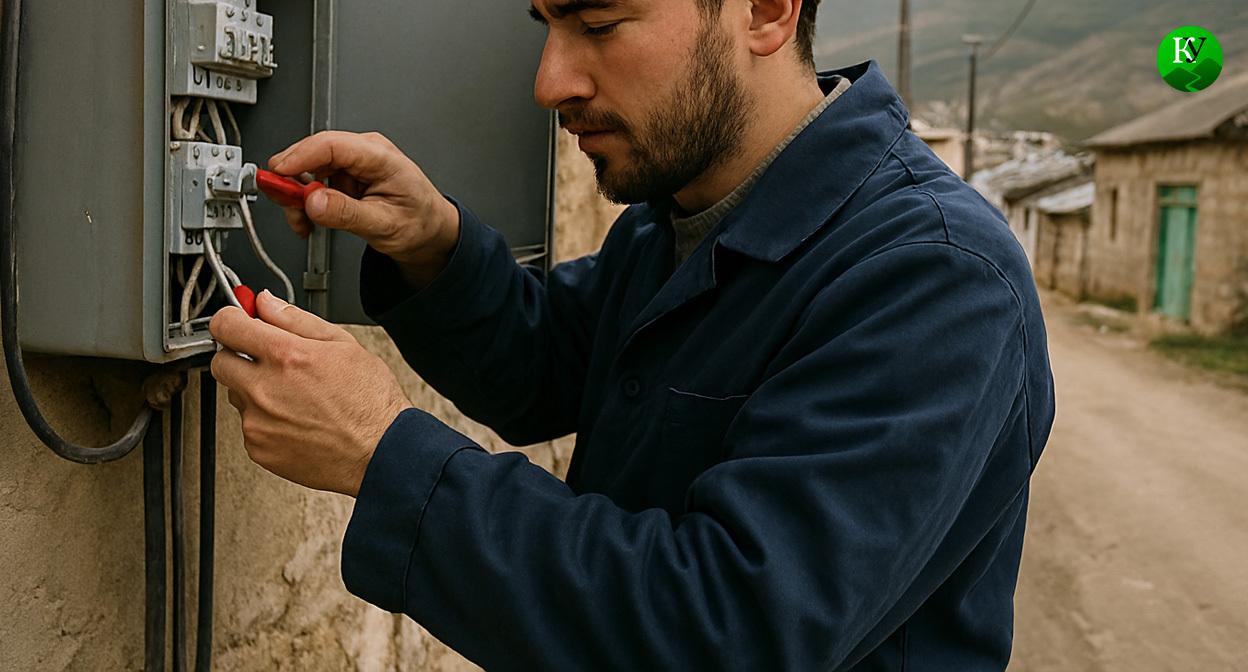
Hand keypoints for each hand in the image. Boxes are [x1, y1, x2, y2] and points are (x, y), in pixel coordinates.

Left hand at [209, 290, 413, 496]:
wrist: (381, 452)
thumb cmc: (370, 401)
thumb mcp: (343, 344)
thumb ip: (295, 320)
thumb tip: (266, 303)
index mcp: (285, 356)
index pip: (225, 325)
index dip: (232, 319)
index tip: (239, 322)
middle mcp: (264, 389)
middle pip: (220, 361)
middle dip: (238, 355)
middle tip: (268, 361)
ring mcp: (258, 422)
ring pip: (237, 395)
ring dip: (255, 391)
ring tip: (295, 397)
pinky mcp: (259, 449)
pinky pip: (249, 426)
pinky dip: (266, 421)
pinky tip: (297, 420)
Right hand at [269, 131, 460, 290]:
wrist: (430, 232)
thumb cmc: (419, 223)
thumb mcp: (384, 225)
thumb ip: (346, 214)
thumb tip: (313, 202)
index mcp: (380, 156)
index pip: (331, 144)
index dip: (299, 157)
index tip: (277, 174)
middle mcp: (364, 153)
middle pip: (313, 154)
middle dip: (293, 180)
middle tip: (284, 204)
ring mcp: (353, 164)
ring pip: (308, 169)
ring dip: (297, 195)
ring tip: (303, 222)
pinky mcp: (344, 176)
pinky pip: (313, 182)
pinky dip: (305, 201)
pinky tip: (309, 218)